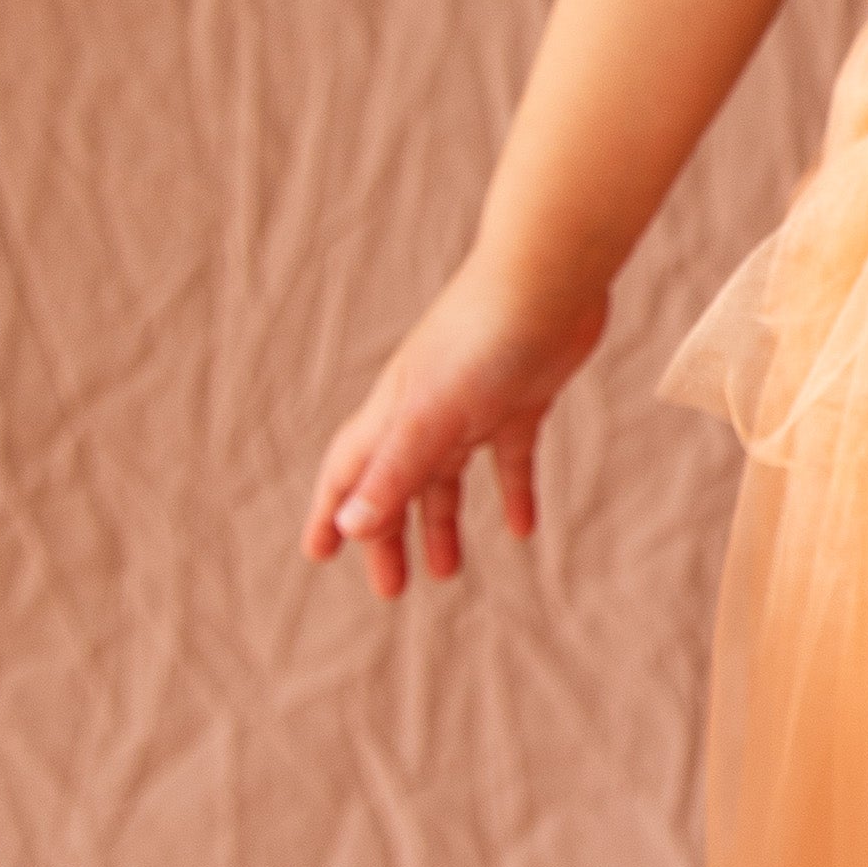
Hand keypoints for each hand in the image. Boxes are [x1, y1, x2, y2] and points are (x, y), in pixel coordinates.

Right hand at [304, 259, 609, 597]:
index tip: (318, 555)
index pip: (348, 473)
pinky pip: (509, 458)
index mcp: (394, 413)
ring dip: (441, 522)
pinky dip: (512, 493)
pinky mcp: (521, 399)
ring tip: (446, 572)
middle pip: (395, 484)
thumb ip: (393, 471)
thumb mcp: (432, 415)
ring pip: (446, 476)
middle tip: (391, 589)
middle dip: (387, 535)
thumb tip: (349, 527)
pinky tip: (522, 530)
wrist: (549, 277)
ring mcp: (473, 405)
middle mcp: (426, 411)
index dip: (330, 513)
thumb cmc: (483, 337)